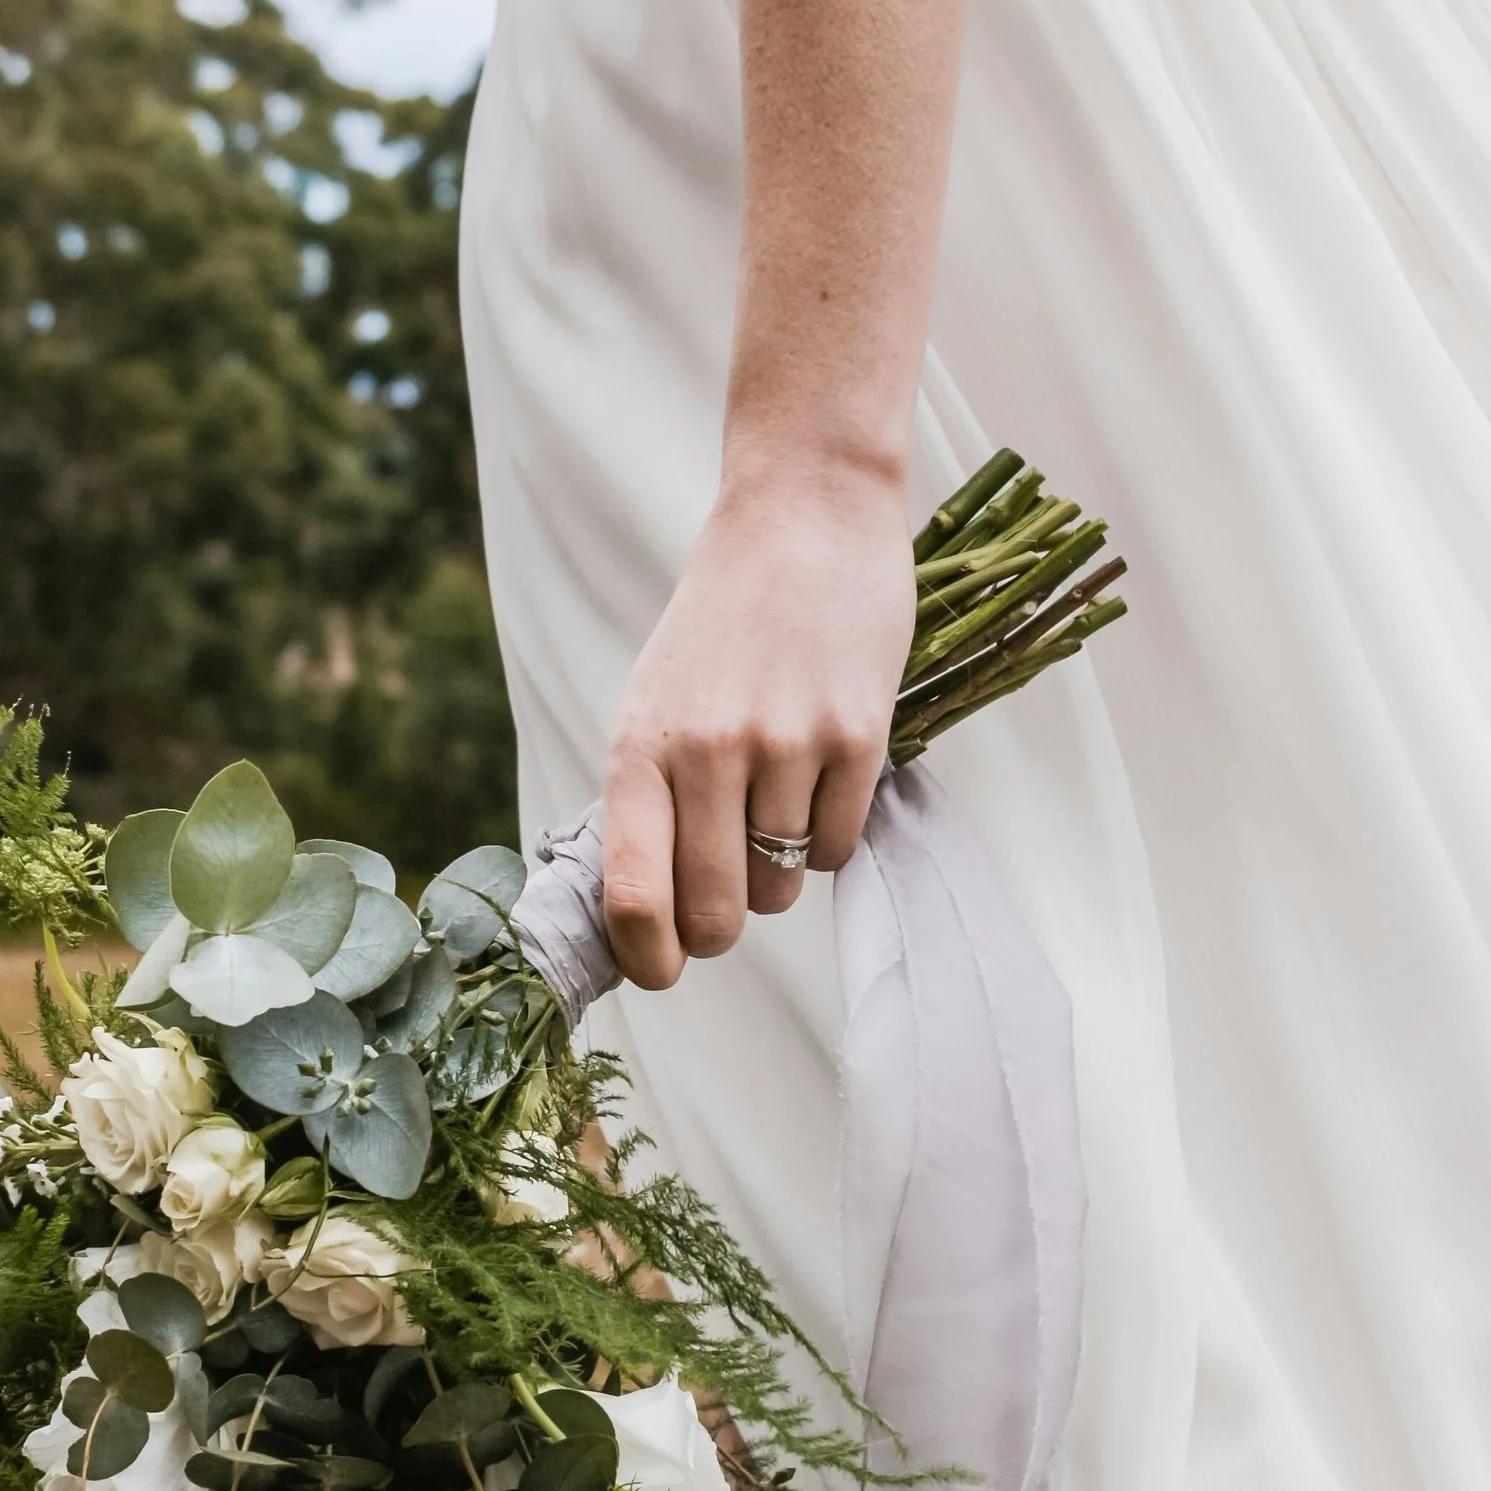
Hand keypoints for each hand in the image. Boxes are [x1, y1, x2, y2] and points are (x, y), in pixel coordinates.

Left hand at [602, 462, 913, 988]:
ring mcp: (786, 745)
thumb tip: (642, 915)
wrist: (805, 518)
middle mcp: (708, 751)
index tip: (661, 973)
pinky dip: (827, 840)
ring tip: (775, 804)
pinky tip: (819, 783)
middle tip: (726, 904)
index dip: (645, 958)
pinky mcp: (858, 737)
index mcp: (641, 747)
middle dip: (720, 929)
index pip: (632, 894)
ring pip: (780, 889)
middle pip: (716, 914)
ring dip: (777, 875)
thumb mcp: (653, 702)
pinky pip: (837, 849)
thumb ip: (646, 800)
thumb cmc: (721, 625)